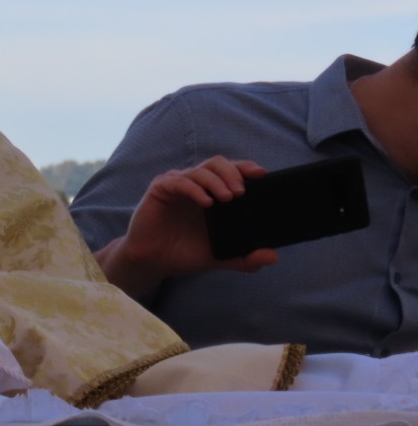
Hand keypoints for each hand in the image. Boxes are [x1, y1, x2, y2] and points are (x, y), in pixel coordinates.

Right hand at [94, 156, 277, 300]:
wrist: (152, 262)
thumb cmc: (183, 254)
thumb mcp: (219, 256)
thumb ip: (244, 257)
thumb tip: (273, 256)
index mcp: (211, 194)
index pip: (230, 172)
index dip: (245, 168)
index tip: (261, 174)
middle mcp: (194, 184)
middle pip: (216, 163)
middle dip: (232, 173)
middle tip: (241, 192)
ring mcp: (176, 184)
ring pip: (200, 170)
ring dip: (216, 181)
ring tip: (228, 198)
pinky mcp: (160, 189)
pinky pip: (179, 181)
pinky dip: (195, 189)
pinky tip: (206, 202)